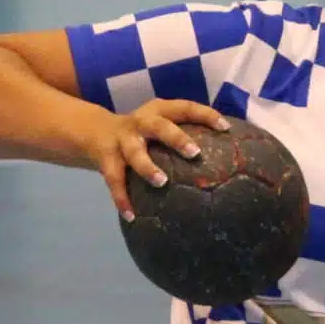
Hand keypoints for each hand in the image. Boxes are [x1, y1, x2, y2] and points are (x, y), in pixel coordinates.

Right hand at [91, 99, 229, 220]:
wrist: (97, 133)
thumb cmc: (144, 134)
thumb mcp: (161, 126)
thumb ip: (186, 134)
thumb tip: (228, 154)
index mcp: (159, 111)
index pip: (185, 108)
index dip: (205, 115)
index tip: (225, 127)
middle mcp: (140, 122)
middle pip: (159, 127)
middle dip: (176, 139)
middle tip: (195, 153)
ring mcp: (122, 141)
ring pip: (135, 154)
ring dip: (147, 167)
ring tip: (161, 182)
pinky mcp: (106, 159)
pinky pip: (114, 181)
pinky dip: (122, 199)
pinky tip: (132, 216)